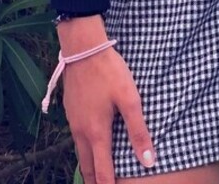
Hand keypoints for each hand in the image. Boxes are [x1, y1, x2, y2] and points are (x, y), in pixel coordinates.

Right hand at [57, 17, 154, 181]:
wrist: (82, 48)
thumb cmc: (109, 71)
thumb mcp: (130, 99)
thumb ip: (138, 131)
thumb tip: (148, 161)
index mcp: (97, 133)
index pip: (102, 173)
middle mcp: (81, 132)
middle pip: (88, 168)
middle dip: (95, 183)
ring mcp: (73, 121)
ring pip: (80, 154)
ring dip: (89, 168)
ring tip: (97, 177)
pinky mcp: (71, 110)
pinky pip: (77, 139)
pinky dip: (84, 152)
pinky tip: (90, 147)